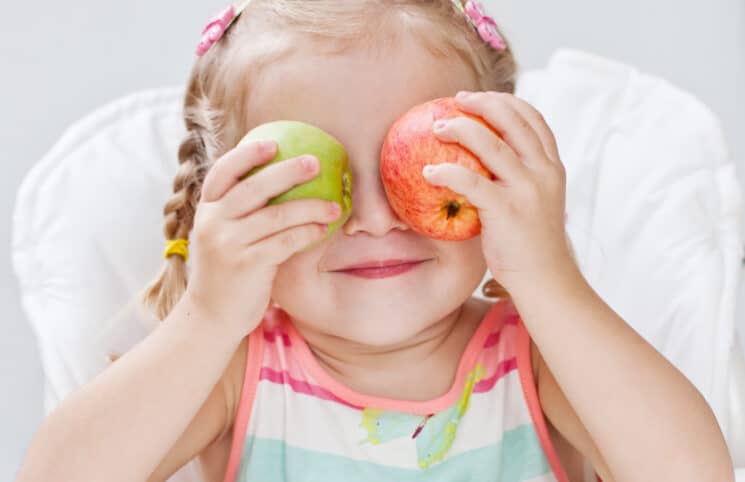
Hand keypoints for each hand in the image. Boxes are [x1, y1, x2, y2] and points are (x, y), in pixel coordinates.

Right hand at [184, 140, 342, 336]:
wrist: (212, 315)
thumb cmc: (227, 270)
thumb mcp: (223, 236)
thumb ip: (240, 212)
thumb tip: (279, 181)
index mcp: (206, 210)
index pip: (222, 172)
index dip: (247, 155)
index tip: (273, 143)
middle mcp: (213, 222)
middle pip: (254, 187)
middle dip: (287, 171)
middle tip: (315, 162)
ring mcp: (229, 244)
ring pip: (276, 215)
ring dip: (310, 206)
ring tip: (335, 205)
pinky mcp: (248, 265)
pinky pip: (286, 241)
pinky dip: (308, 233)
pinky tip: (324, 229)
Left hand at [424, 91, 577, 290]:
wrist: (544, 278)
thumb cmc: (530, 242)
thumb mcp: (535, 200)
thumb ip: (519, 177)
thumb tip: (480, 160)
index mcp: (552, 166)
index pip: (533, 118)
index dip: (505, 101)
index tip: (478, 99)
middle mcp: (544, 171)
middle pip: (513, 120)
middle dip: (482, 103)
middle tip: (455, 101)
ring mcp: (527, 189)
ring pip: (491, 144)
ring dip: (460, 129)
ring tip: (437, 127)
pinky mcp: (507, 210)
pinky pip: (471, 182)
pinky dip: (447, 172)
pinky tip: (428, 172)